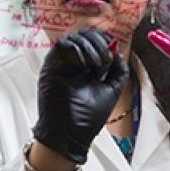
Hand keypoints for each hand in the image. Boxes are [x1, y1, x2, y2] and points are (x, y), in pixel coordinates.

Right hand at [32, 28, 127, 164]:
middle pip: (85, 35)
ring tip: (98, 65)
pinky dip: (76, 49)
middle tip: (106, 59)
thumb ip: (119, 71)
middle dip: (100, 42)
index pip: (95, 41)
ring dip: (90, 46)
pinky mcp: (50, 66)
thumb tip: (118, 52)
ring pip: (74, 37)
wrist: (70, 135)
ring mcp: (62, 63)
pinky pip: (61, 46)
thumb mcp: (112, 91)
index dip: (105, 40)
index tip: (114, 49)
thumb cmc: (88, 118)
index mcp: (88, 67)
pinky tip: (84, 64)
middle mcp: (74, 62)